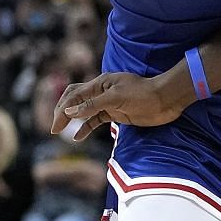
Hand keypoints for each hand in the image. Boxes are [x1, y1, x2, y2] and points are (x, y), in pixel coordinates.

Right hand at [54, 69, 192, 139]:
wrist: (166, 100)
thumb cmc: (144, 94)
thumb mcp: (116, 98)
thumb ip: (93, 105)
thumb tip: (69, 112)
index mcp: (100, 83)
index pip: (74, 94)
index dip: (62, 108)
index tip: (56, 124)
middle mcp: (101, 91)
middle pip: (74, 100)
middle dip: (62, 112)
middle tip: (54, 128)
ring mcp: (108, 102)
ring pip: (83, 111)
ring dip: (71, 120)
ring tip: (60, 132)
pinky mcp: (115, 113)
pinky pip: (95, 120)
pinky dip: (85, 127)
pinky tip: (77, 137)